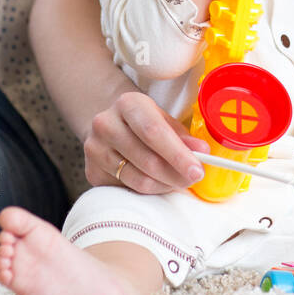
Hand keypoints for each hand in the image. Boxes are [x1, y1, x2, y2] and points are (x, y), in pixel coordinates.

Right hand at [85, 91, 208, 193]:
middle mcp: (105, 124)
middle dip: (176, 174)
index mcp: (128, 104)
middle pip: (147, 160)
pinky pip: (128, 189)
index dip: (178, 154)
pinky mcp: (91, 172)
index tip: (197, 171)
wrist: (110, 126)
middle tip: (193, 179)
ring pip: (138, 179)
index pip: (154, 132)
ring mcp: (94, 149)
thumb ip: (183, 137)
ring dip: (165, 185)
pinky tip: (157, 182)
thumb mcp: (164, 121)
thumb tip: (202, 152)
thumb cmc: (144, 124)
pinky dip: (149, 190)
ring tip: (177, 180)